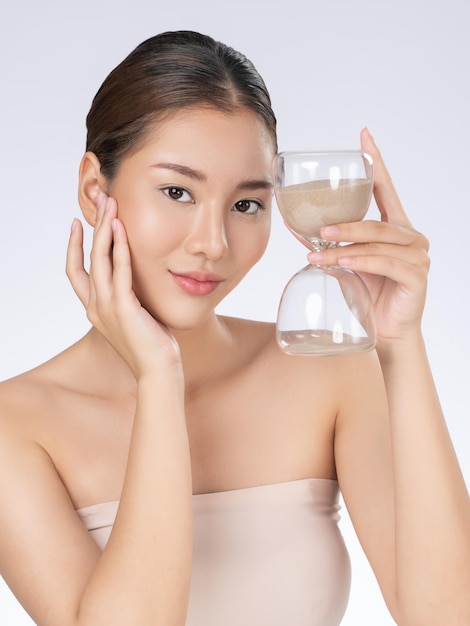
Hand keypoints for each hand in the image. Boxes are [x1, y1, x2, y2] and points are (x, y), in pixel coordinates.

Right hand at [66, 194, 181, 377]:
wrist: (158, 370)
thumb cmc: (151, 344)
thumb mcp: (134, 315)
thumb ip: (129, 296)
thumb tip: (135, 278)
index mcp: (95, 308)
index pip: (76, 271)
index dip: (74, 246)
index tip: (79, 223)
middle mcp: (95, 306)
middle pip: (86, 257)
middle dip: (92, 226)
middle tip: (99, 200)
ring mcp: (106, 307)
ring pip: (99, 259)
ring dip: (105, 229)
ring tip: (110, 204)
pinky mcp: (123, 308)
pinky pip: (120, 271)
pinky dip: (119, 248)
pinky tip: (122, 229)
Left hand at [307, 128, 429, 345]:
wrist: (388, 332)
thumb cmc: (369, 294)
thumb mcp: (347, 264)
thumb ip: (330, 245)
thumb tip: (297, 229)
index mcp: (396, 227)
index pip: (386, 189)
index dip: (376, 162)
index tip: (364, 134)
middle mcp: (411, 236)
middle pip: (375, 221)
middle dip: (344, 224)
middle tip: (317, 228)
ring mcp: (418, 255)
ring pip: (377, 242)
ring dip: (344, 246)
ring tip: (317, 252)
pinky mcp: (417, 276)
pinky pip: (385, 263)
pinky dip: (360, 262)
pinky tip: (340, 263)